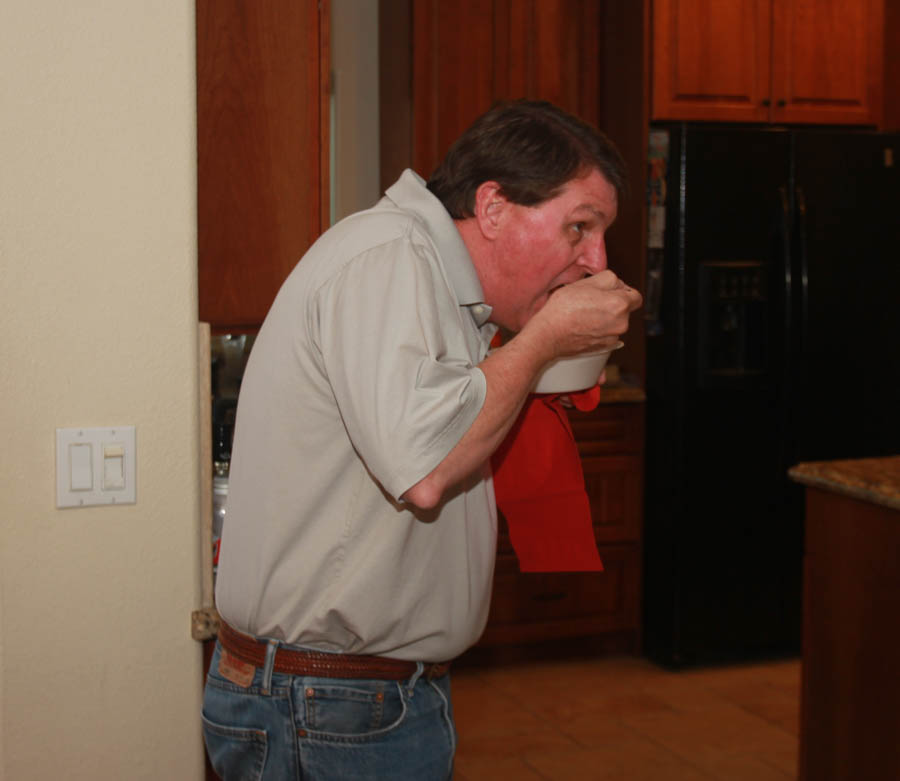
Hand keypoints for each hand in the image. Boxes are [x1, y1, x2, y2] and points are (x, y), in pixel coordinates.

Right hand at [527, 270, 642, 357]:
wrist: (548, 335)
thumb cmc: (564, 308)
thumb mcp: (586, 283)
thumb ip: (609, 279)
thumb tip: (618, 284)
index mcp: (620, 304)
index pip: (635, 296)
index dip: (623, 290)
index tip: (610, 291)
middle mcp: (622, 323)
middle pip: (624, 309)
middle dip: (612, 303)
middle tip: (590, 300)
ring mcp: (613, 337)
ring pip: (615, 322)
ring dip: (605, 317)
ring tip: (583, 313)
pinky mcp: (604, 347)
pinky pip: (607, 334)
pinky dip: (599, 329)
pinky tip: (582, 325)